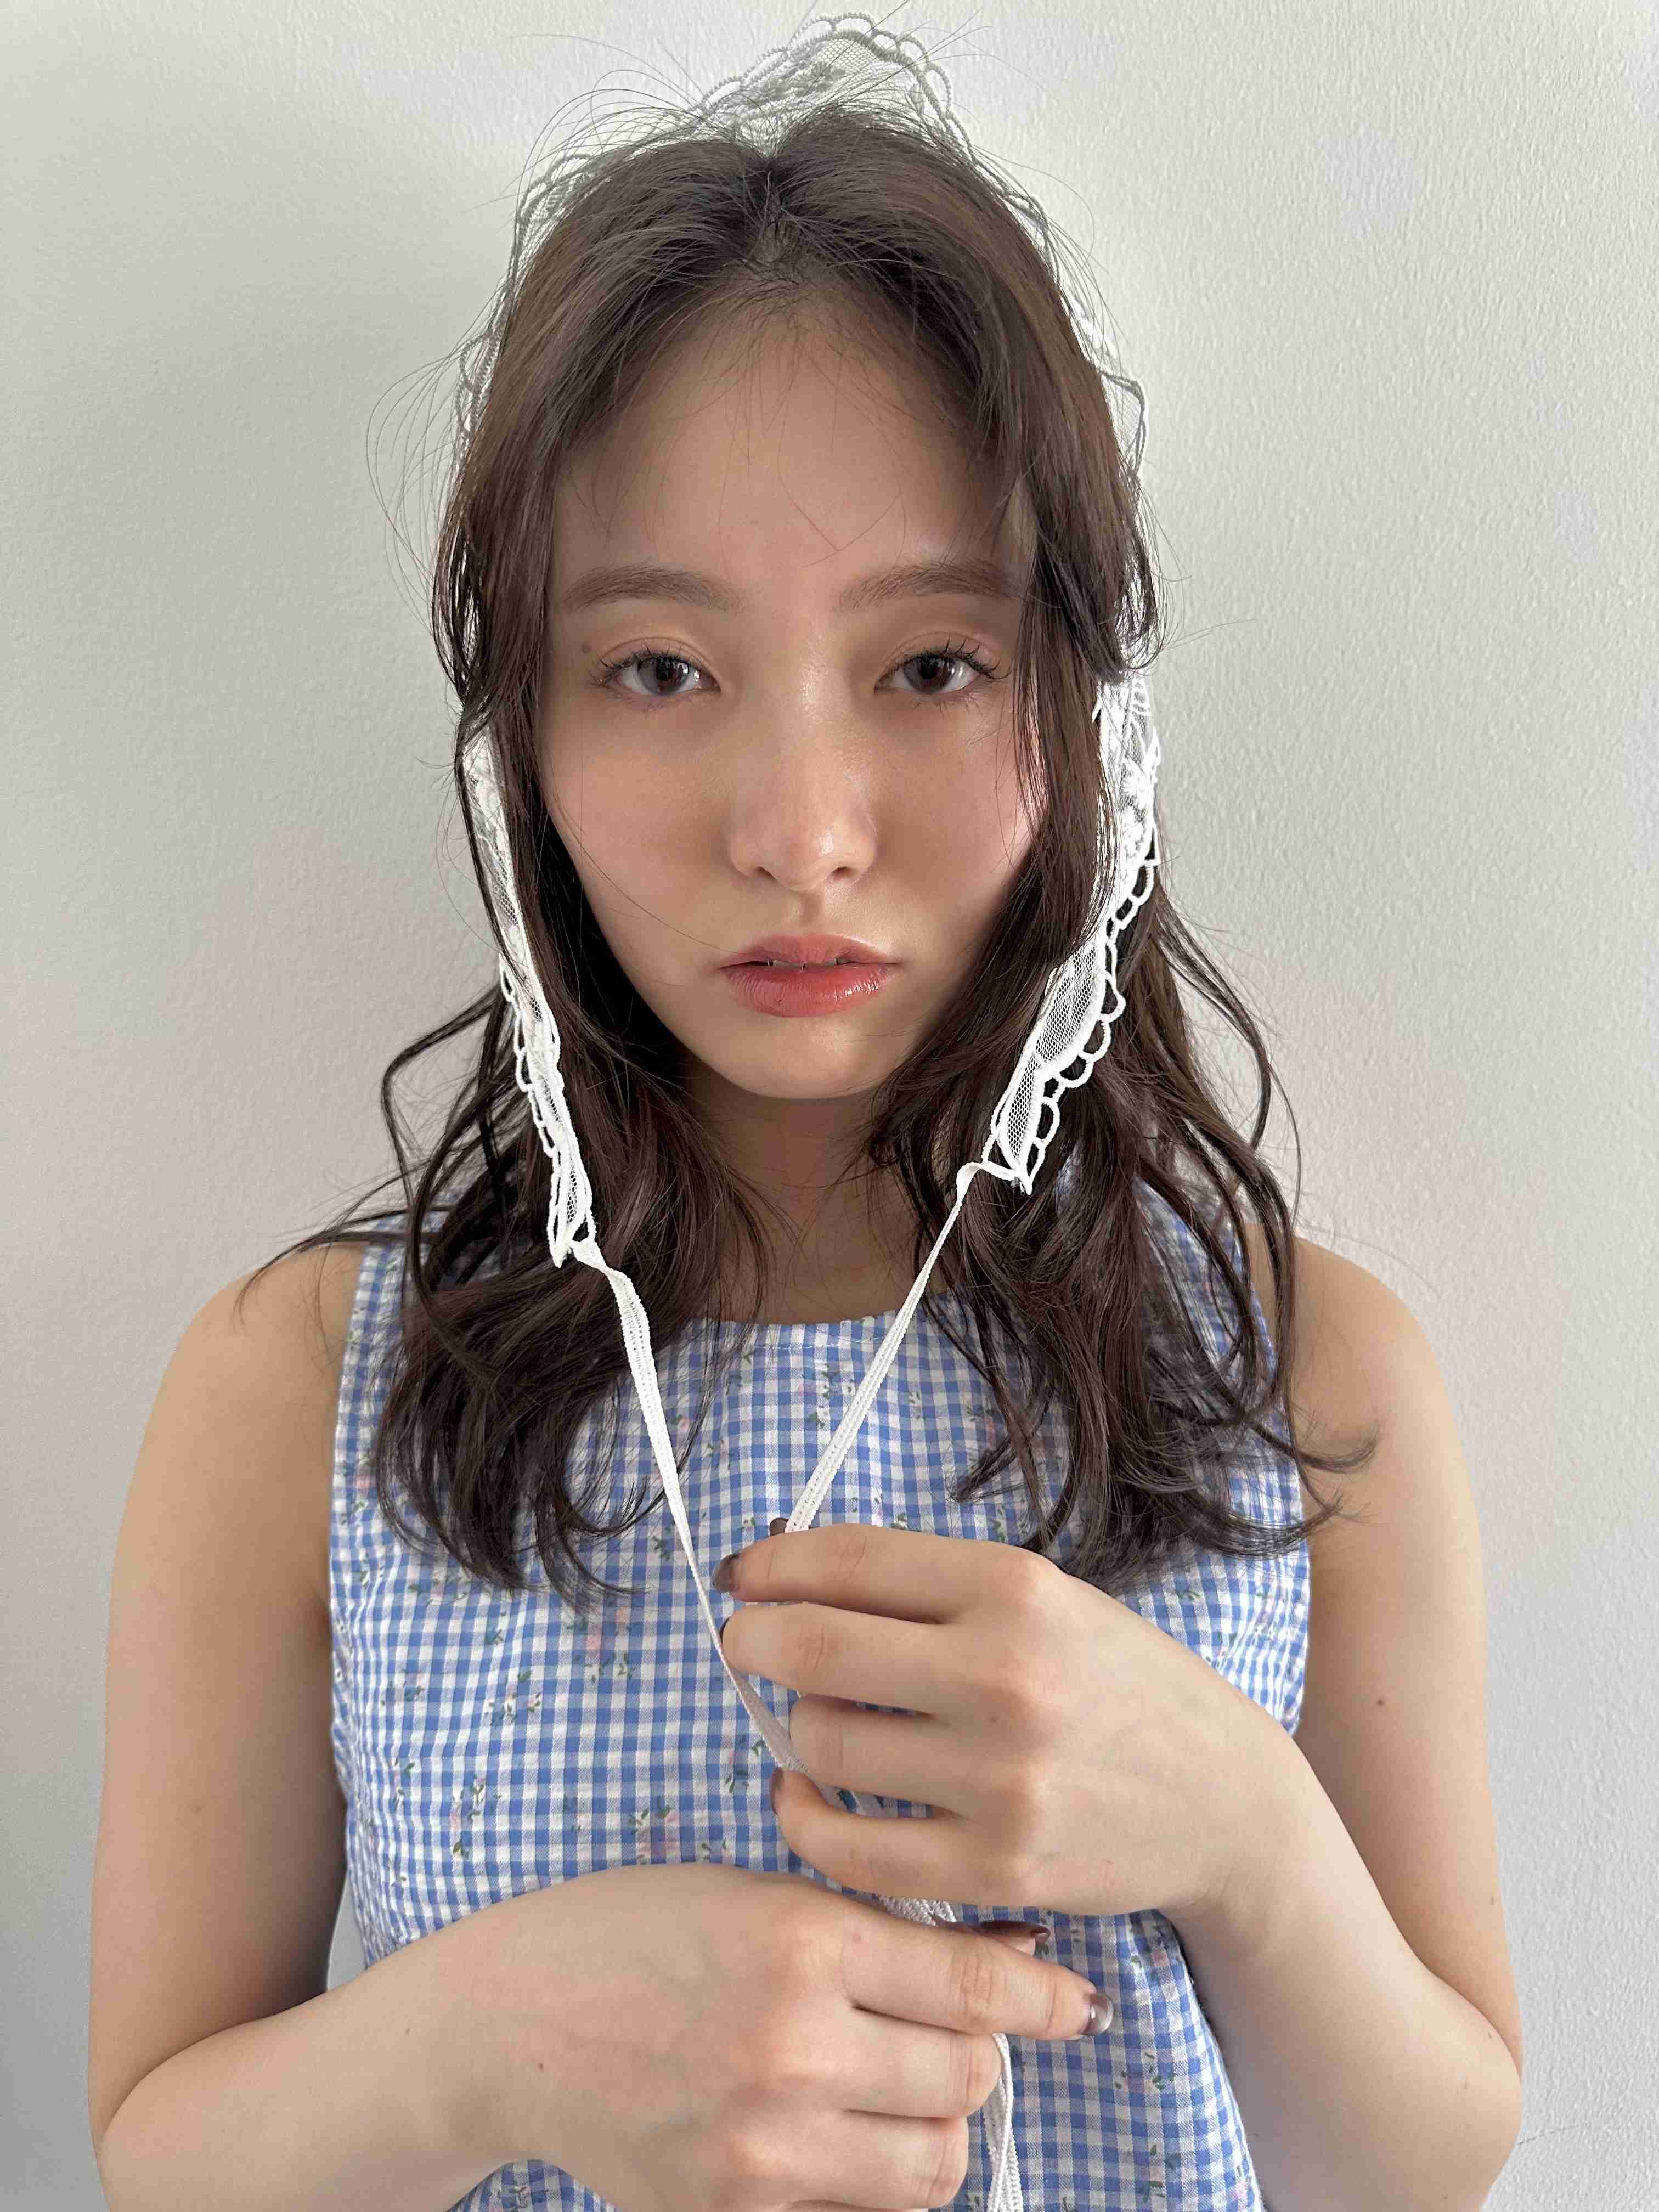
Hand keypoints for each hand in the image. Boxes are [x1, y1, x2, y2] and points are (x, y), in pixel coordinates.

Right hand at [462, 1860, 1103, 2211]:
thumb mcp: (759, 1892)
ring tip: (901, 2089)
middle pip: (968, 2079)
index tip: (1078, 2001)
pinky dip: (871, 2177)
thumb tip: (1011, 1949)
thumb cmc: (633, 1930)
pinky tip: (841, 2131)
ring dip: (938, 2127)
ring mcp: (765, 2143)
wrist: (511, 2022)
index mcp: (804, 1941)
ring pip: (933, 2163)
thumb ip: (878, 1929)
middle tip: (950, 2031)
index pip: (975, 1981)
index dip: (1044, 1994)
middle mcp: (795, 2045)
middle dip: (978, 2054)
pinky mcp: (733, 2209)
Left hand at [718, 1520, 1279, 1925]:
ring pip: (823, 1743)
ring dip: (792, 1727)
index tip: (739, 1574)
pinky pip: (848, 1847)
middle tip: (745, 1643)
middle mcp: (1005, 1675)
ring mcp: (1000, 1779)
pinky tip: (806, 1790)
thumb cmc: (1113, 1684)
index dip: (770, 1563)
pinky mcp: (994, 1870)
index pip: (849, 1560)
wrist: (1222, 1800)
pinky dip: (803, 1814)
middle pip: (813, 1649)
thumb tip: (786, 1576)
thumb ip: (928, 1588)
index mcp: (1015, 1587)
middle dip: (752, 1640)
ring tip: (813, 1720)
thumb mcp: (1043, 1599)